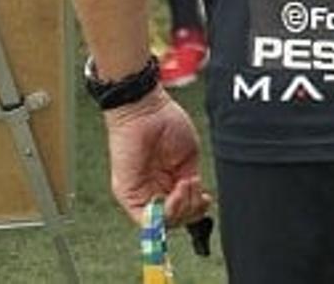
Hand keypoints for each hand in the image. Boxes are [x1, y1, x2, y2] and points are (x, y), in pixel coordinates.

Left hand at [105, 90, 211, 227]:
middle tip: (197, 191)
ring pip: (161, 223)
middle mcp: (153, 191)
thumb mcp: (187, 157)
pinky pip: (145, 218)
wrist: (146, 110)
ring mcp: (140, 193)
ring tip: (187, 184)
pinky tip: (177, 191)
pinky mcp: (127, 193)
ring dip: (181, 208)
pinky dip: (166, 211)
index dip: (195, 210)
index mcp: (167, 183)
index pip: (181, 211)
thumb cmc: (166, 124)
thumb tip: (197, 199)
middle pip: (173, 220)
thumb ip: (190, 181)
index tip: (205, 199)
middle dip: (191, 210)